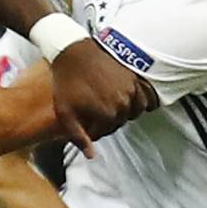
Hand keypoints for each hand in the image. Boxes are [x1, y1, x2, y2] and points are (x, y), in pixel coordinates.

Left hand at [49, 39, 159, 155]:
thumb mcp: (65, 112)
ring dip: (120, 111)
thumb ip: (78, 136)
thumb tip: (91, 156)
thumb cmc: (67, 81)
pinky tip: (119, 96)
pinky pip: (140, 100)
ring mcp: (131, 91)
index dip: (91, 128)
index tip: (83, 120)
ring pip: (131, 113)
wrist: (74, 51)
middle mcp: (123, 105)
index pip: (103, 133)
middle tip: (92, 109)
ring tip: (104, 101)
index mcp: (106, 115)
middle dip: (105, 120)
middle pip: (118, 123)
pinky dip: (133, 102)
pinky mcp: (135, 79)